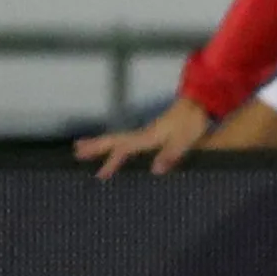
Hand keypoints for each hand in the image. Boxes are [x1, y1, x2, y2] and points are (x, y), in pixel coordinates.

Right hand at [75, 96, 213, 178]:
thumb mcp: (185, 140)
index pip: (124, 148)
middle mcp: (144, 134)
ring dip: (102, 145)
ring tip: (84, 150)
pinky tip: (116, 151)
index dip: (111, 159)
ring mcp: (148, 133)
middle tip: (76, 152)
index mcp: (148, 137)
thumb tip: (155, 170)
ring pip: (120, 140)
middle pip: (115, 141)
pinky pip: (129, 141)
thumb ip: (170, 154)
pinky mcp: (154, 133)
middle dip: (96, 147)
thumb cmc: (193, 122)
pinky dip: (116, 146)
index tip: (98, 171)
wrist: (200, 104)